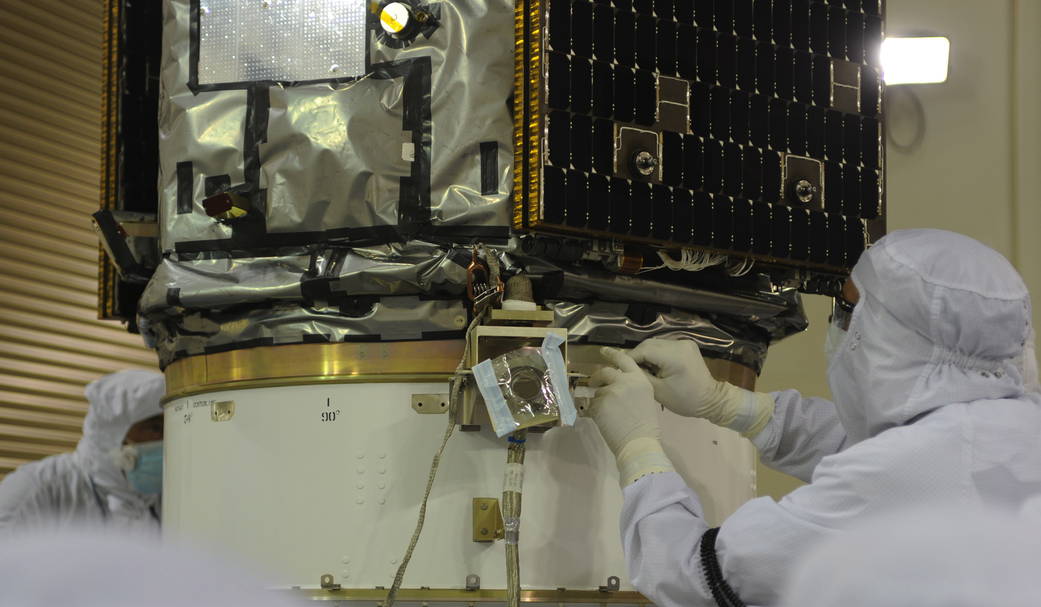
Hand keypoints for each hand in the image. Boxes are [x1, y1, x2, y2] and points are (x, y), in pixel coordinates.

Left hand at [590, 348, 673, 485]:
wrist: (639, 442)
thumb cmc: (646, 425)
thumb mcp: (644, 398)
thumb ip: (631, 387)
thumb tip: (615, 384)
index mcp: (639, 379)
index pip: (624, 359)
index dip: (612, 353)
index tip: (603, 351)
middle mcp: (625, 381)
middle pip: (605, 372)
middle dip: (597, 377)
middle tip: (593, 383)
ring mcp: (611, 391)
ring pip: (598, 392)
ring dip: (600, 401)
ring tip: (610, 415)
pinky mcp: (600, 404)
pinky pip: (592, 406)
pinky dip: (595, 413)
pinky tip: (605, 422)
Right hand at [629, 339, 774, 436]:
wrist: (711, 400)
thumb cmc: (684, 400)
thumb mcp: (658, 391)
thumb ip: (640, 376)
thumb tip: (624, 367)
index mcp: (674, 356)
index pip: (643, 350)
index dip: (629, 358)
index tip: (618, 367)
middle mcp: (679, 344)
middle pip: (649, 344)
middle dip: (636, 356)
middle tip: (628, 370)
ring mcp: (684, 343)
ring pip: (655, 344)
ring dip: (645, 354)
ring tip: (640, 369)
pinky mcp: (686, 345)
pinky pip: (665, 346)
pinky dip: (656, 354)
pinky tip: (653, 366)